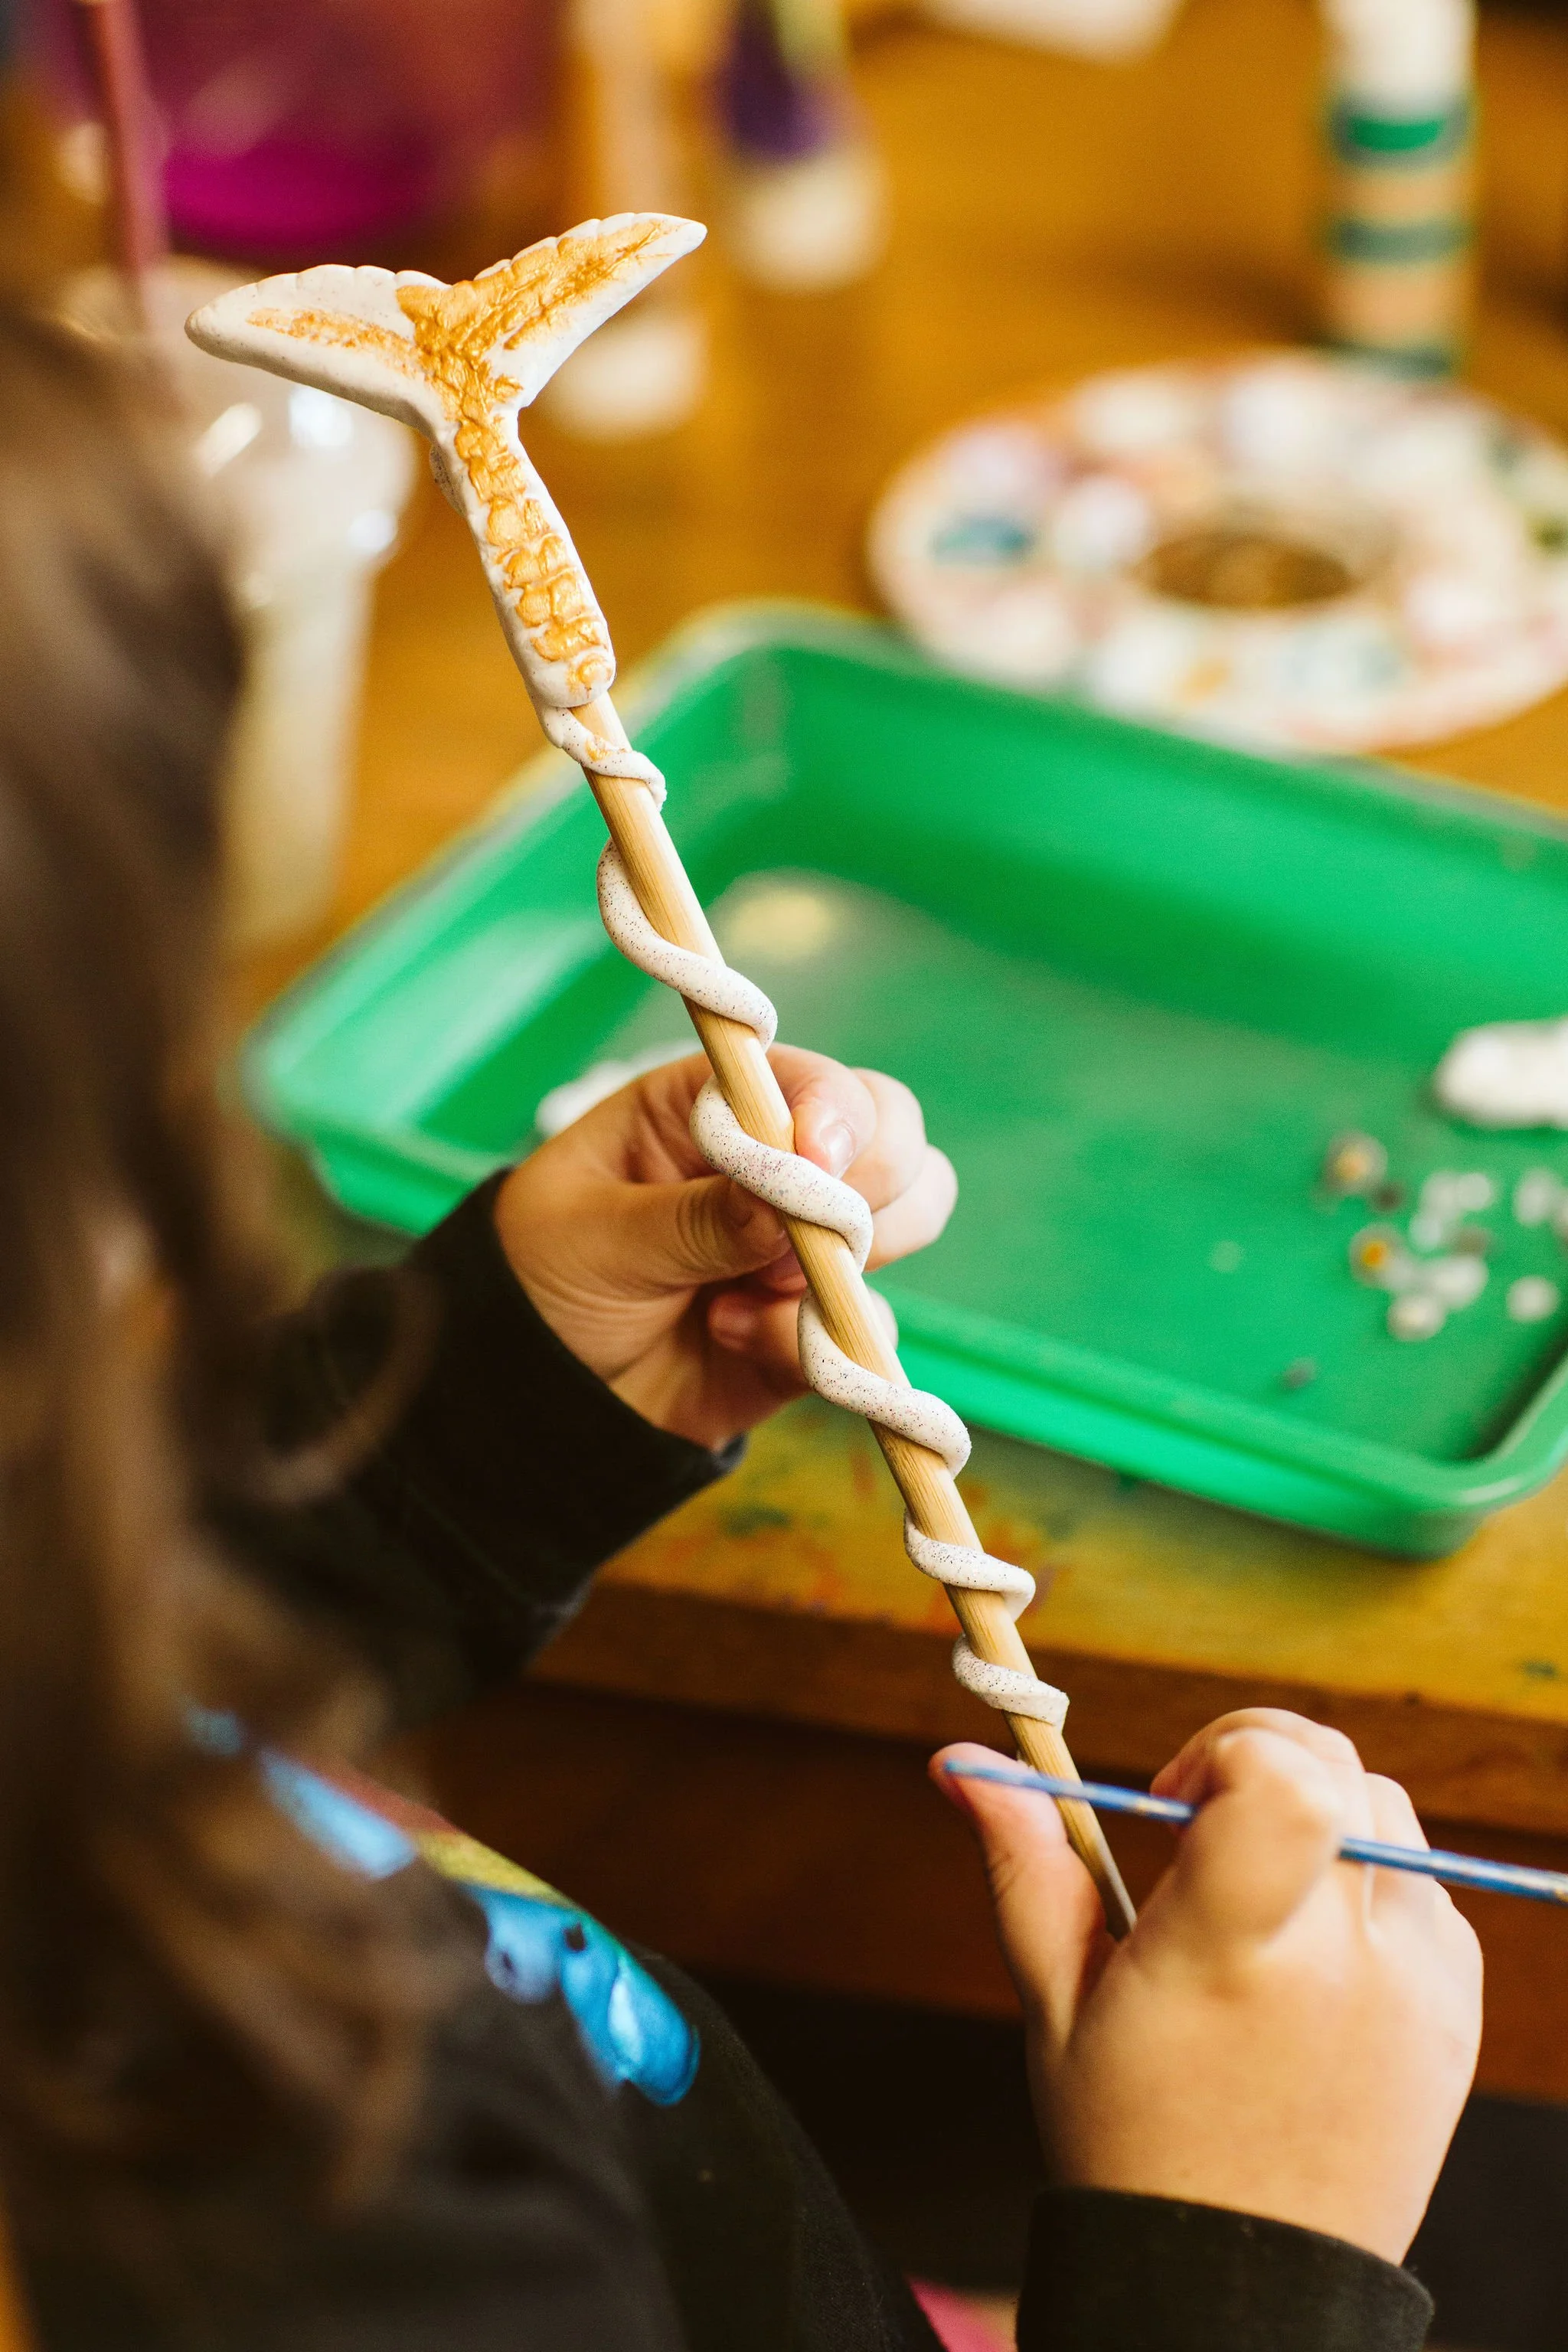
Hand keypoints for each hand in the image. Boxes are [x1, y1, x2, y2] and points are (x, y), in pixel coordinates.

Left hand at [494, 1047, 956, 1448]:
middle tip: (789, 1240)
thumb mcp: (597, 1237)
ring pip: (908, 1222)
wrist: (539, 1396)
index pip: (817, 1081)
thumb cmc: (545, 1279)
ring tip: (742, 1295)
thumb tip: (792, 1199)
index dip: (836, 1113)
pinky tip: (729, 1338)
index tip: (818, 1160)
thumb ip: (694, 1217)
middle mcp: (778, 1163)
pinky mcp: (817, 1322)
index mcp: (716, 1108)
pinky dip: (812, 1342)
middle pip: (894, 1137)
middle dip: (864, 1191)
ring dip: (840, 1269)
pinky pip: (871, 1329)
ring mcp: (805, 1243)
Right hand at [934, 1710, 1481, 2263]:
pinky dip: (1369, 1885)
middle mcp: (1343, 1962)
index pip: (1284, 1780)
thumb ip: (1025, 1865)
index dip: (1227, 1748)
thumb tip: (958, 1760)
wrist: (1238, 2283)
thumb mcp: (1057, 2003)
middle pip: (1335, 1768)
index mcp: (1234, 1954)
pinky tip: (1311, 1954)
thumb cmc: (1129, 2139)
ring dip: (1318, 1817)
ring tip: (1256, 1903)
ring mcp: (1416, 1987)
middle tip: (1199, 1837)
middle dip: (1259, 1763)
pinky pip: (1424, 1887)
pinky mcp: (1455, 2012)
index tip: (1173, 1804)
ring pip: (1388, 1812)